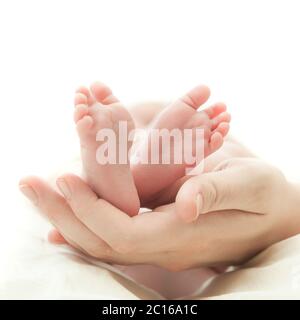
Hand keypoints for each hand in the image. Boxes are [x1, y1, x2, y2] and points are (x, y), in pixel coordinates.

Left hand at [19, 158, 299, 270]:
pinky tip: (67, 202)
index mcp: (183, 234)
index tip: (64, 179)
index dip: (92, 210)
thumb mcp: (250, 187)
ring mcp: (159, 241)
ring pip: (101, 239)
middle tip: (29, 184)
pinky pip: (113, 231)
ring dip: (67, 215)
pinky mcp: (158, 231)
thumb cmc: (265, 198)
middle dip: (63, 214)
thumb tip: (185, 203)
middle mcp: (164, 244)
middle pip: (101, 240)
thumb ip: (217, 195)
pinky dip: (86, 216)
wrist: (274, 215)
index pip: (124, 232)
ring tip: (38, 190)